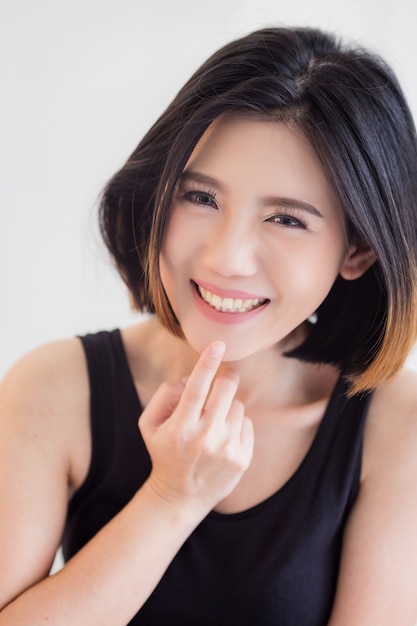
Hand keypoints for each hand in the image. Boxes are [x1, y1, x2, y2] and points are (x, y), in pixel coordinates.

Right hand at [139, 341, 253, 515]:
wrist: (180, 497)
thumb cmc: (164, 453)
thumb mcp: (149, 425)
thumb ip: (163, 396)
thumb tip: (187, 379)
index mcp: (180, 427)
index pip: (196, 389)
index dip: (207, 364)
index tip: (218, 345)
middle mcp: (204, 438)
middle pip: (225, 390)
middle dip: (225, 378)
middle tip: (223, 379)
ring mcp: (226, 450)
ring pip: (237, 406)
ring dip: (227, 407)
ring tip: (214, 423)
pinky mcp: (242, 459)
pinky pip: (247, 424)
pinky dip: (237, 425)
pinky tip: (223, 439)